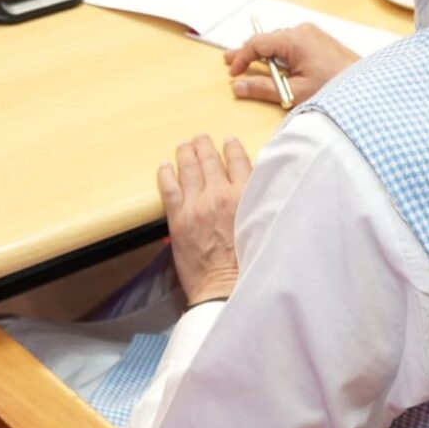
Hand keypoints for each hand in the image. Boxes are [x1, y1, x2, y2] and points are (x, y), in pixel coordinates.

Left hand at [157, 135, 251, 304]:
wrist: (225, 289)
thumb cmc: (249, 264)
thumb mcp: (263, 226)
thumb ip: (259, 202)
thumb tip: (254, 187)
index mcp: (245, 196)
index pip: (239, 160)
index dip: (233, 148)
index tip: (229, 142)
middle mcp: (220, 195)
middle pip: (210, 160)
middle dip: (205, 145)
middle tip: (201, 138)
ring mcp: (196, 204)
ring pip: (189, 168)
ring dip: (186, 152)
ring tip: (185, 145)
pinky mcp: (178, 218)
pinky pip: (168, 187)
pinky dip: (166, 173)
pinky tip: (165, 166)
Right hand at [224, 23, 358, 105]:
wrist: (367, 88)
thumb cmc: (334, 88)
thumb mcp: (295, 92)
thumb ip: (263, 88)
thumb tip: (239, 85)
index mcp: (294, 40)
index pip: (257, 43)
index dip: (241, 57)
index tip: (233, 72)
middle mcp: (302, 31)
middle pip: (267, 39)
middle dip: (249, 53)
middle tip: (231, 61)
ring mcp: (313, 34)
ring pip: (279, 41)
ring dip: (265, 53)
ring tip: (250, 63)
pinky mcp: (320, 41)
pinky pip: (292, 43)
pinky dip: (280, 53)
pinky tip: (275, 64)